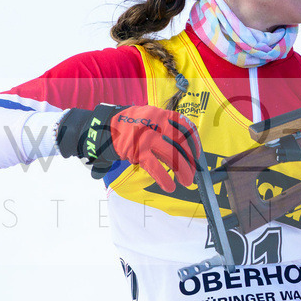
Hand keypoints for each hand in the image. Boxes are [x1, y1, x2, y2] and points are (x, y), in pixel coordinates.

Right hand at [56, 104, 200, 192]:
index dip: (195, 142)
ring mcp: (147, 137)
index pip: (186, 127)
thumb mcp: (150, 117)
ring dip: (182, 171)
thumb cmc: (132, 125)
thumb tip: (186, 147)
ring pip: (172, 156)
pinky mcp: (138, 151)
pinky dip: (164, 179)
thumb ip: (166, 127)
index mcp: (162, 115)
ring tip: (186, 182)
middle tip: (193, 173)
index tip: (197, 154)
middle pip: (181, 144)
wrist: (103, 126)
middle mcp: (157, 124)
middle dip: (190, 161)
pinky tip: (169, 186)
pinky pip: (156, 167)